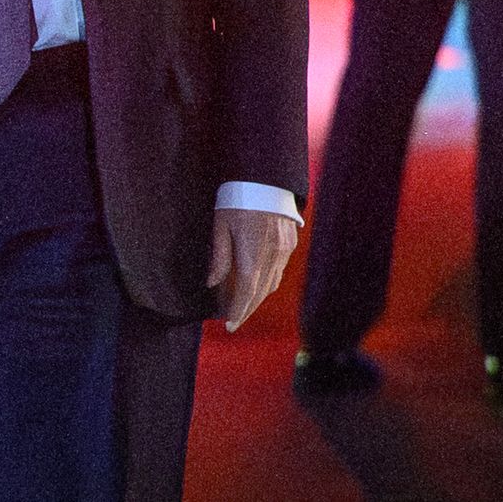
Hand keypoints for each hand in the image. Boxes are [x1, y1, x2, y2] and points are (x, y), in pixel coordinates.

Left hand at [208, 208, 297, 331]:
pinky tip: (257, 285)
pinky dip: (268, 283)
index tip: (229, 324)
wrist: (265, 177)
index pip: (246, 292)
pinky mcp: (290, 244)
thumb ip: (219, 257)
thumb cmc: (238, 198)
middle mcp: (272, 256)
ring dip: (257, 298)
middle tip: (232, 319)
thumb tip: (212, 283)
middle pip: (260, 293)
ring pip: (272, 284)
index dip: (238, 311)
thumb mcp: (220, 225)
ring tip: (242, 305)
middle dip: (246, 309)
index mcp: (252, 253)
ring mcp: (284, 250)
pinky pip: (279, 271)